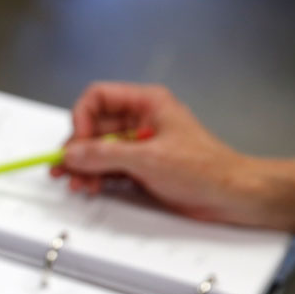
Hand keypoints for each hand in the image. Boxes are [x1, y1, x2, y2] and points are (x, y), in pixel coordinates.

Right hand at [51, 81, 294, 230]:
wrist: (229, 195)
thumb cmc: (205, 169)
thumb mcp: (148, 159)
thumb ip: (105, 155)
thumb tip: (72, 153)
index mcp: (147, 103)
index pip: (98, 98)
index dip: (82, 119)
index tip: (77, 144)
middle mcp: (139, 120)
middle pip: (92, 127)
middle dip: (77, 150)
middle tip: (66, 169)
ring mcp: (137, 144)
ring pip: (96, 150)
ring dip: (83, 167)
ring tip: (79, 184)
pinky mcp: (138, 166)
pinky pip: (106, 167)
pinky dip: (94, 177)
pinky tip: (91, 187)